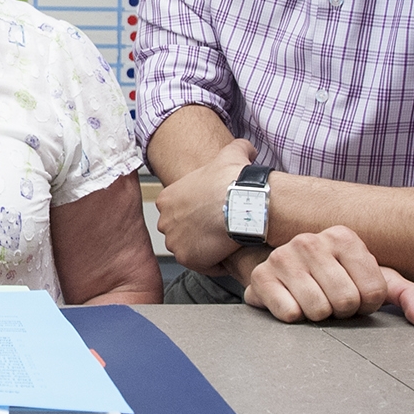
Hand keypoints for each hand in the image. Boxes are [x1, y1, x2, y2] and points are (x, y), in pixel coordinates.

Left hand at [153, 137, 255, 272]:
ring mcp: (174, 241)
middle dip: (200, 232)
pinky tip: (230, 252)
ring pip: (192, 249)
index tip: (216, 213)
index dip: (200, 214)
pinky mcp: (187, 258)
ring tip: (227, 241)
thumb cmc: (234, 181)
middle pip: (183, 231)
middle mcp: (165, 220)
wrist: (243, 204)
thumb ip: (236, 148)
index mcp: (167, 198)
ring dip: (208, 248)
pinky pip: (204, 266)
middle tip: (222, 229)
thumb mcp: (231, 154)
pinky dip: (217, 263)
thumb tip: (248, 148)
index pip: (180, 211)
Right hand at [242, 225, 413, 326]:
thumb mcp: (373, 280)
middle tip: (333, 301)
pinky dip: (294, 317)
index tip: (356, 295)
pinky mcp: (261, 277)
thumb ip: (406, 295)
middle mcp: (311, 241)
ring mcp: (283, 257)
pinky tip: (292, 302)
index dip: (368, 304)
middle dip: (343, 311)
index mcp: (344, 237)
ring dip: (319, 316)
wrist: (282, 271)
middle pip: (346, 302)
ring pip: (318, 310)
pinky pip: (289, 314)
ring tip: (313, 301)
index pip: (374, 291)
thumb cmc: (334, 277)